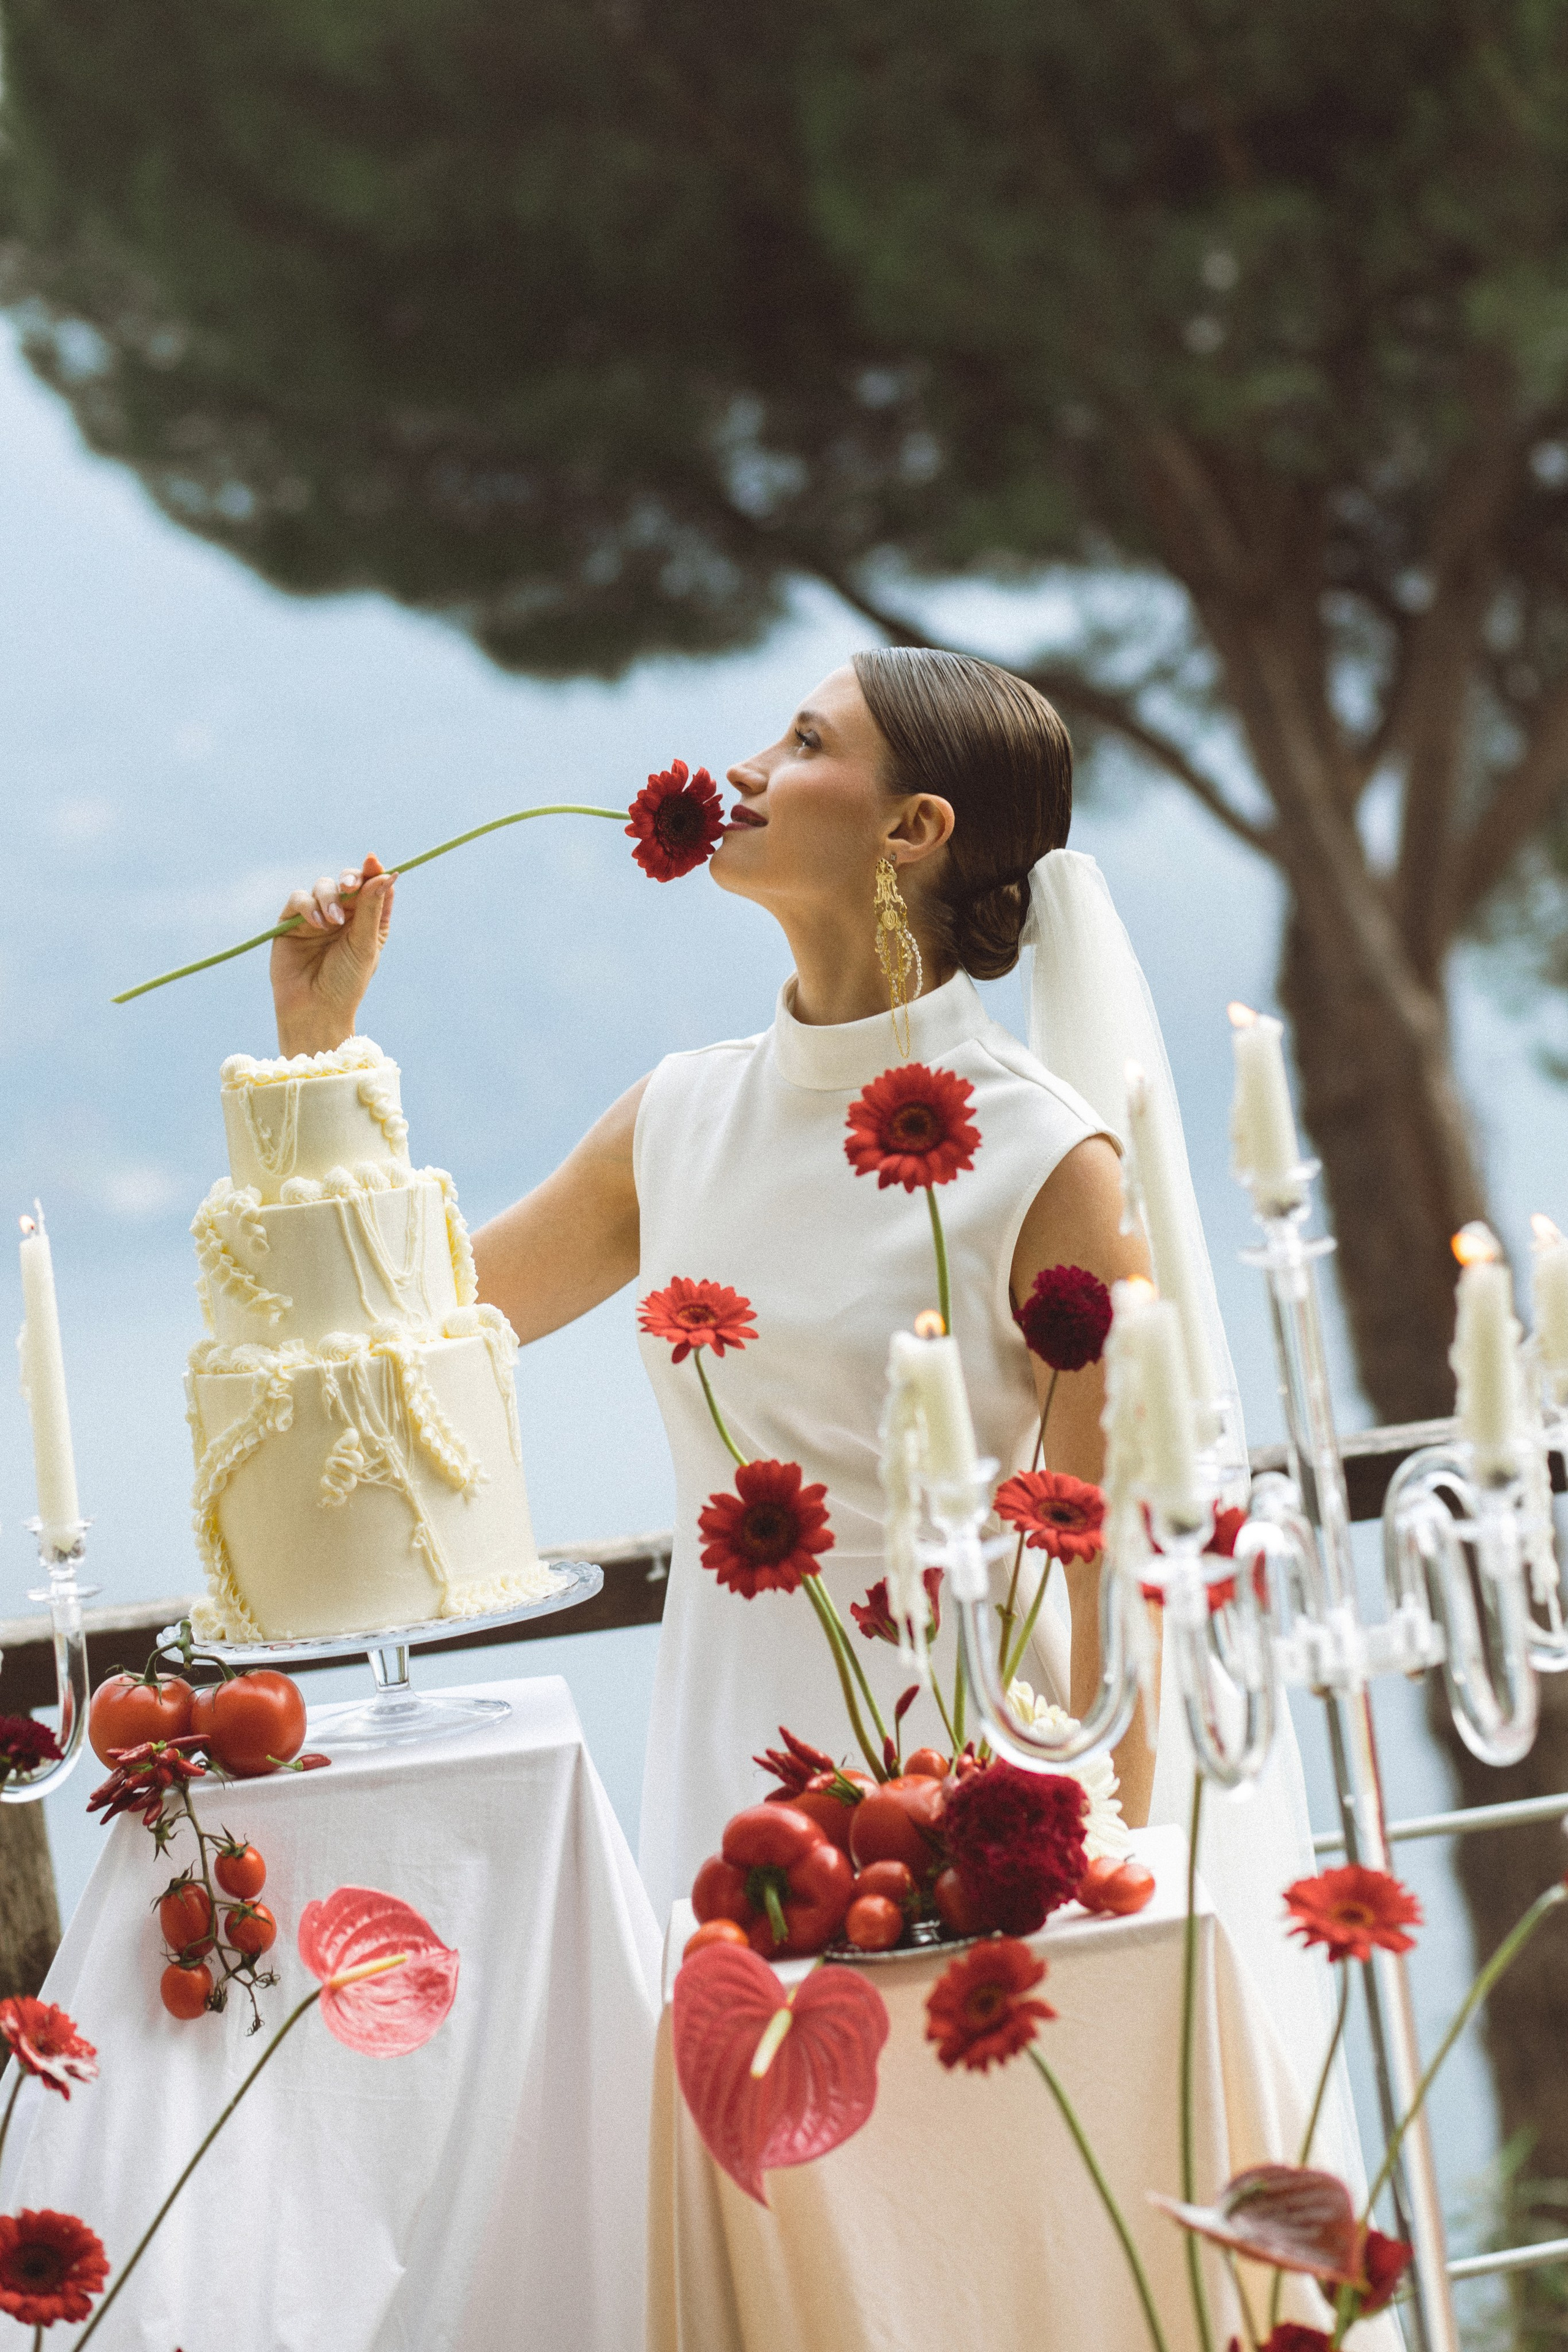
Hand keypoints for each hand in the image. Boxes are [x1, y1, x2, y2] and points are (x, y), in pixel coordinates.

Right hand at [270, 854, 394, 1056]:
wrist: (315, 1009)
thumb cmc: (346, 982)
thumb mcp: (365, 944)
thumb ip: (371, 908)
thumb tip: (388, 874)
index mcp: (367, 920)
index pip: (372, 887)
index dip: (373, 871)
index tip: (373, 862)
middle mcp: (343, 915)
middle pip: (347, 880)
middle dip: (350, 878)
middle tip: (351, 886)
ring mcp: (316, 917)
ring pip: (322, 885)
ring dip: (329, 898)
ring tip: (332, 923)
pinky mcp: (291, 922)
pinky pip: (299, 899)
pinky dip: (308, 906)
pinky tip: (317, 924)